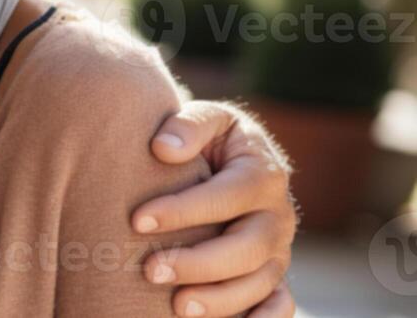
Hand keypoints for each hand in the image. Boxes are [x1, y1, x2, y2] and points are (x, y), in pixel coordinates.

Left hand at [133, 100, 297, 317]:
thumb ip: (188, 125)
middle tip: (150, 270)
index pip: (226, 196)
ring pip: (259, 283)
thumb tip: (162, 149)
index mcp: (263, 173)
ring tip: (176, 306)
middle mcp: (278, 216)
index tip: (138, 220)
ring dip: (219, 299)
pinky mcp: (275, 276)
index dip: (183, 210)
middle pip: (246, 248)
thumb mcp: (207, 119)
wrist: (232, 161)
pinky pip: (280, 305)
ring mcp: (279, 250)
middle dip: (197, 263)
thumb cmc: (210, 140)